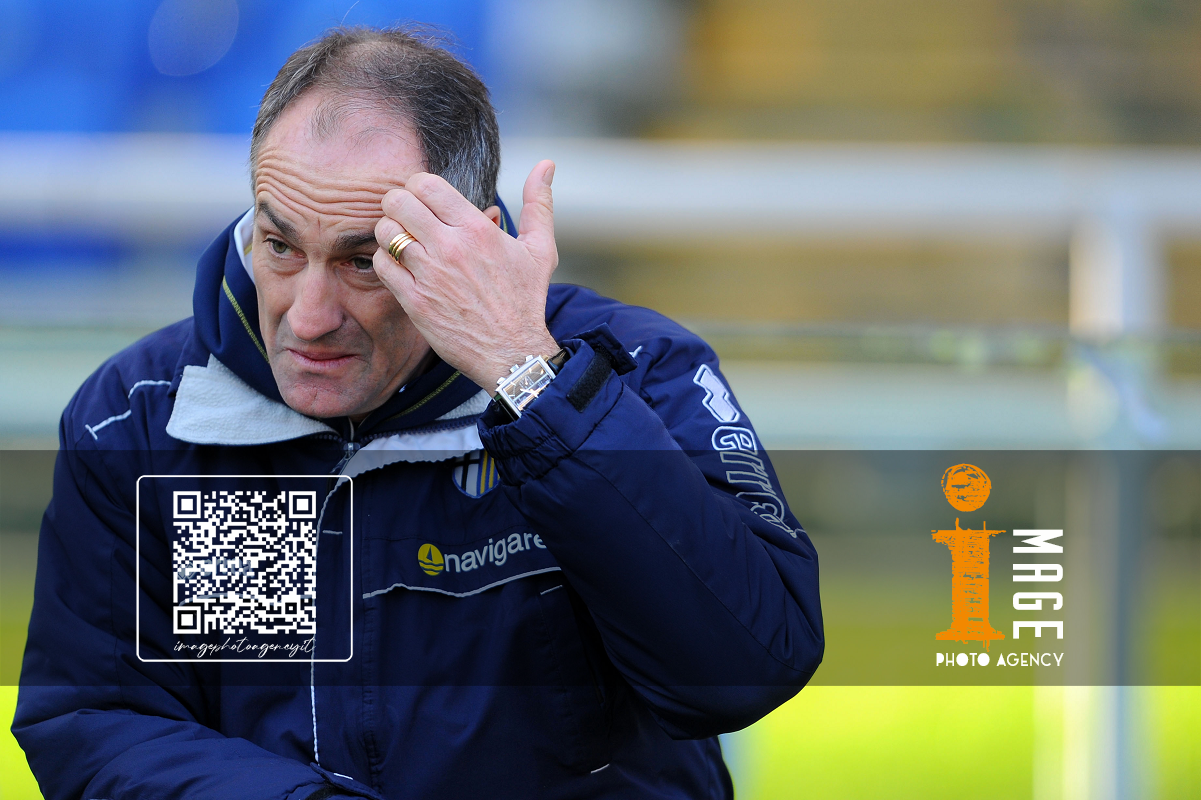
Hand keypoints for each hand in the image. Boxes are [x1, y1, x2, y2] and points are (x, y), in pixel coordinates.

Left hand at [373, 161, 559, 391]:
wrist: (512, 352)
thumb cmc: (526, 300)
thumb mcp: (540, 249)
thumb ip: (538, 203)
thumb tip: (546, 164)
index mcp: (477, 229)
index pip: (426, 184)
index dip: (418, 186)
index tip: (424, 200)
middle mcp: (451, 248)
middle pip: (398, 201)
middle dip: (397, 204)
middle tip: (406, 217)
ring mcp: (430, 275)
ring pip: (386, 232)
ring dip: (390, 232)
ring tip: (403, 242)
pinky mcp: (415, 301)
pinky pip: (383, 265)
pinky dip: (387, 261)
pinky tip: (401, 267)